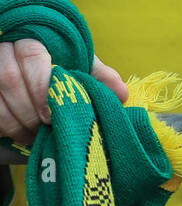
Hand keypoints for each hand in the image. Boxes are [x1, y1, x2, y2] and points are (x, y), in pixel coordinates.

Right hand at [0, 39, 126, 144]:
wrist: (37, 95)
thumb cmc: (62, 82)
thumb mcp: (79, 76)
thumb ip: (98, 79)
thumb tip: (121, 92)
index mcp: (32, 43)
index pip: (31, 54)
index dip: (41, 85)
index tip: (53, 114)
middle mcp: (5, 53)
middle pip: (9, 78)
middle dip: (31, 109)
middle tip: (48, 127)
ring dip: (19, 122)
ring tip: (38, 135)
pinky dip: (9, 128)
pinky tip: (25, 137)